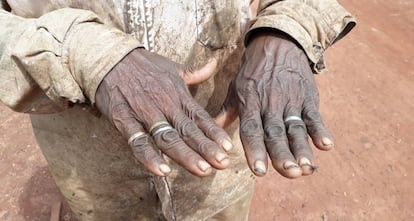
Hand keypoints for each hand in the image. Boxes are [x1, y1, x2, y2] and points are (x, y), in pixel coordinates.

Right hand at [95, 49, 232, 176]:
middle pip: (188, 131)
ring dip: (185, 155)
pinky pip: (137, 141)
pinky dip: (149, 156)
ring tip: (202, 170)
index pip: (200, 117)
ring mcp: (144, 112)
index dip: (215, 133)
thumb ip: (195, 72)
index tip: (229, 148)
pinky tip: (162, 171)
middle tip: (222, 163)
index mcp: (177, 94)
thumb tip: (214, 64)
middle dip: (206, 148)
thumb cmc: (143, 65)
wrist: (109, 56)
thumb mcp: (172, 67)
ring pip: (167, 138)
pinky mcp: (123, 119)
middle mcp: (164, 104)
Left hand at [216, 33, 333, 177]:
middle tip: (289, 172)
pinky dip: (320, 129)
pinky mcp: (307, 96)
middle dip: (282, 154)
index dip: (255, 150)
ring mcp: (290, 100)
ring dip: (302, 148)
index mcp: (250, 104)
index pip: (252, 130)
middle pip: (275, 133)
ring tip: (307, 168)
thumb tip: (211, 132)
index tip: (259, 171)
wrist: (278, 43)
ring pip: (295, 128)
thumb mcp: (236, 88)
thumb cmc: (253, 71)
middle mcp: (270, 104)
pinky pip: (314, 115)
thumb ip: (227, 111)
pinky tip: (326, 145)